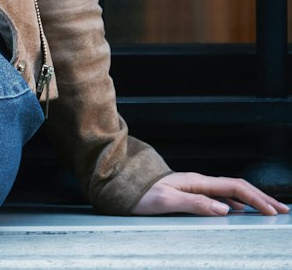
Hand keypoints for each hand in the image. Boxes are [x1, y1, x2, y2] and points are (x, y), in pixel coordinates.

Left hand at [133, 171, 288, 216]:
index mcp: (196, 181)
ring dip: (252, 200)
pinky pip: (220, 197)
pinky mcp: (189, 194)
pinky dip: (237, 204)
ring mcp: (194, 187)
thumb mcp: (165, 201)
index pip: (234, 188)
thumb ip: (195, 204)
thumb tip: (225, 209)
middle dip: (262, 198)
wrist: (119, 183)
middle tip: (283, 210)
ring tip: (269, 210)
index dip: (257, 199)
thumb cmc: (138, 193)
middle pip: (237, 187)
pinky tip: (240, 211)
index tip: (274, 212)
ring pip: (230, 191)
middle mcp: (197, 182)